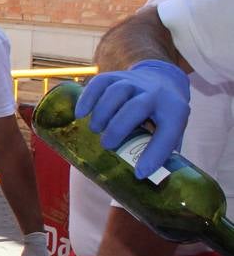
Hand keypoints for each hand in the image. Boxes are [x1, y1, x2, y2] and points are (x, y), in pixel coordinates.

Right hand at [75, 60, 190, 178]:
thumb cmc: (163, 114)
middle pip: (136, 107)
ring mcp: (134, 82)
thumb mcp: (171, 129)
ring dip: (102, 112)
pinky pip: (99, 83)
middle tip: (107, 145)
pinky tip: (80, 113)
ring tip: (94, 129)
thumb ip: (162, 151)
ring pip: (116, 91)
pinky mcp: (116, 76)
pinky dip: (87, 98)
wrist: (162, 79)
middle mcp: (155, 93)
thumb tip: (146, 180)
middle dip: (119, 127)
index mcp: (175, 110)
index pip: (168, 132)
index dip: (155, 154)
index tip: (140, 173)